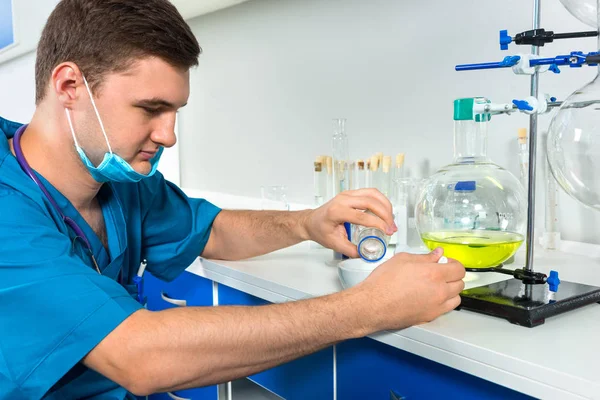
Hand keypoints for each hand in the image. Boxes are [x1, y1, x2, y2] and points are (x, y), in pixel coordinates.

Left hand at [302, 189, 396, 257]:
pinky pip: (370, 193)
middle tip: (391, 227)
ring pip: (373, 193)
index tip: (387, 231)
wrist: (311, 222)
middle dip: (385, 214)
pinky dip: (381, 201)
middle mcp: (342, 199)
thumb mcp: (334, 244)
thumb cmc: (319, 230)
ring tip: (391, 219)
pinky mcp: (352, 193)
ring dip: (385, 205)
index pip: (361, 216)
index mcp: (336, 211)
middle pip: (370, 201)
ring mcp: (347, 194)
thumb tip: (367, 254)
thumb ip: (351, 250)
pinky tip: (385, 211)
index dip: (377, 223)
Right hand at [351, 248, 465, 332]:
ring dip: (451, 290)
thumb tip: (436, 254)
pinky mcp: (430, 317)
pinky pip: (446, 309)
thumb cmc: (383, 283)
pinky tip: (432, 297)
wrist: (373, 304)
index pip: (459, 269)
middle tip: (441, 273)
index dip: (453, 264)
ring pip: (456, 298)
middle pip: (460, 283)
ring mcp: (436, 306)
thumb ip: (424, 257)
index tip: (446, 263)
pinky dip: (444, 302)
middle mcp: (439, 291)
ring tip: (438, 286)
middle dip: (452, 276)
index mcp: (434, 274)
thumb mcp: (402, 260)